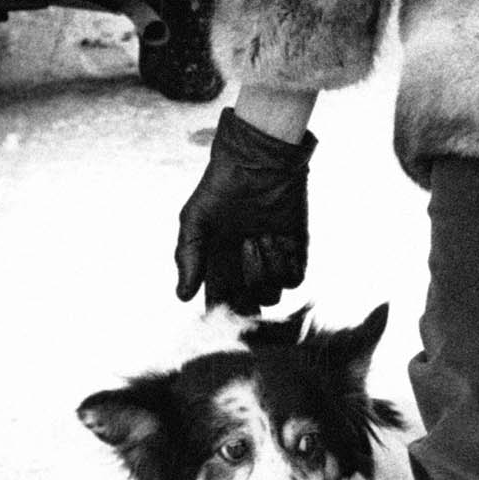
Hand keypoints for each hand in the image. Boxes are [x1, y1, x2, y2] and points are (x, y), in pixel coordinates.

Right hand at [176, 106, 315, 310]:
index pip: (222, 307)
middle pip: (250, 309)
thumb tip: (183, 297)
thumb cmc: (220, 190)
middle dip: (245, 306)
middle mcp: (247, 271)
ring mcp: (272, 263)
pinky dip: (280, 264)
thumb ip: (188, 259)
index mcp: (220, 269)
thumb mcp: (194, 222)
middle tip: (238, 286)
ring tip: (251, 238)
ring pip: (271, 296)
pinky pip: (293, 278)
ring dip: (260, 273)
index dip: (221, 315)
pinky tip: (271, 237)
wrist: (255, 164)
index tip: (217, 310)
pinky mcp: (295, 252)